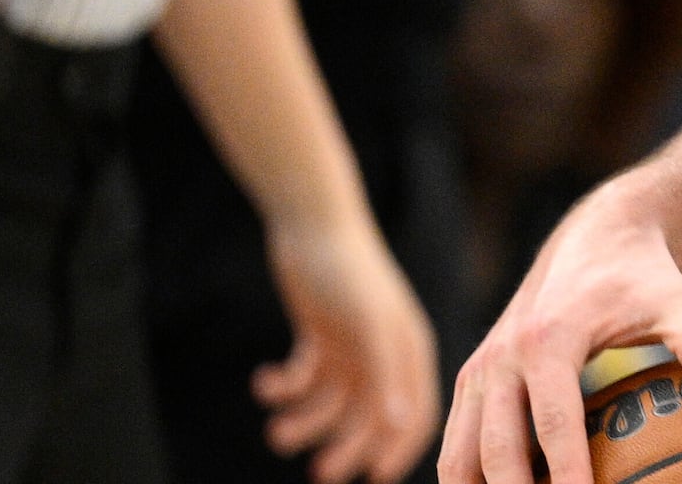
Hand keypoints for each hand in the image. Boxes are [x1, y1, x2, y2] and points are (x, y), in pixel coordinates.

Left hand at [257, 212, 436, 482]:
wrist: (313, 223)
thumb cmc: (347, 272)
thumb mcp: (368, 325)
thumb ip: (386, 375)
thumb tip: (398, 426)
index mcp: (408, 350)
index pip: (415, 413)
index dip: (399, 449)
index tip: (375, 480)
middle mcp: (384, 354)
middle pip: (370, 417)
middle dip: (346, 447)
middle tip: (317, 473)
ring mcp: (352, 347)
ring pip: (332, 405)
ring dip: (305, 423)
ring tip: (276, 430)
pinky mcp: (321, 337)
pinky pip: (304, 381)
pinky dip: (283, 389)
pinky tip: (266, 380)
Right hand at [444, 181, 681, 483]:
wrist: (595, 240)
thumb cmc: (642, 279)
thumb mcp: (676, 301)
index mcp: (548, 339)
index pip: (555, 423)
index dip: (568, 474)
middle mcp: (502, 357)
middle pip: (498, 450)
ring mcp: (480, 370)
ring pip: (461, 456)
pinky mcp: (472, 381)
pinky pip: (458, 446)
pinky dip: (469, 480)